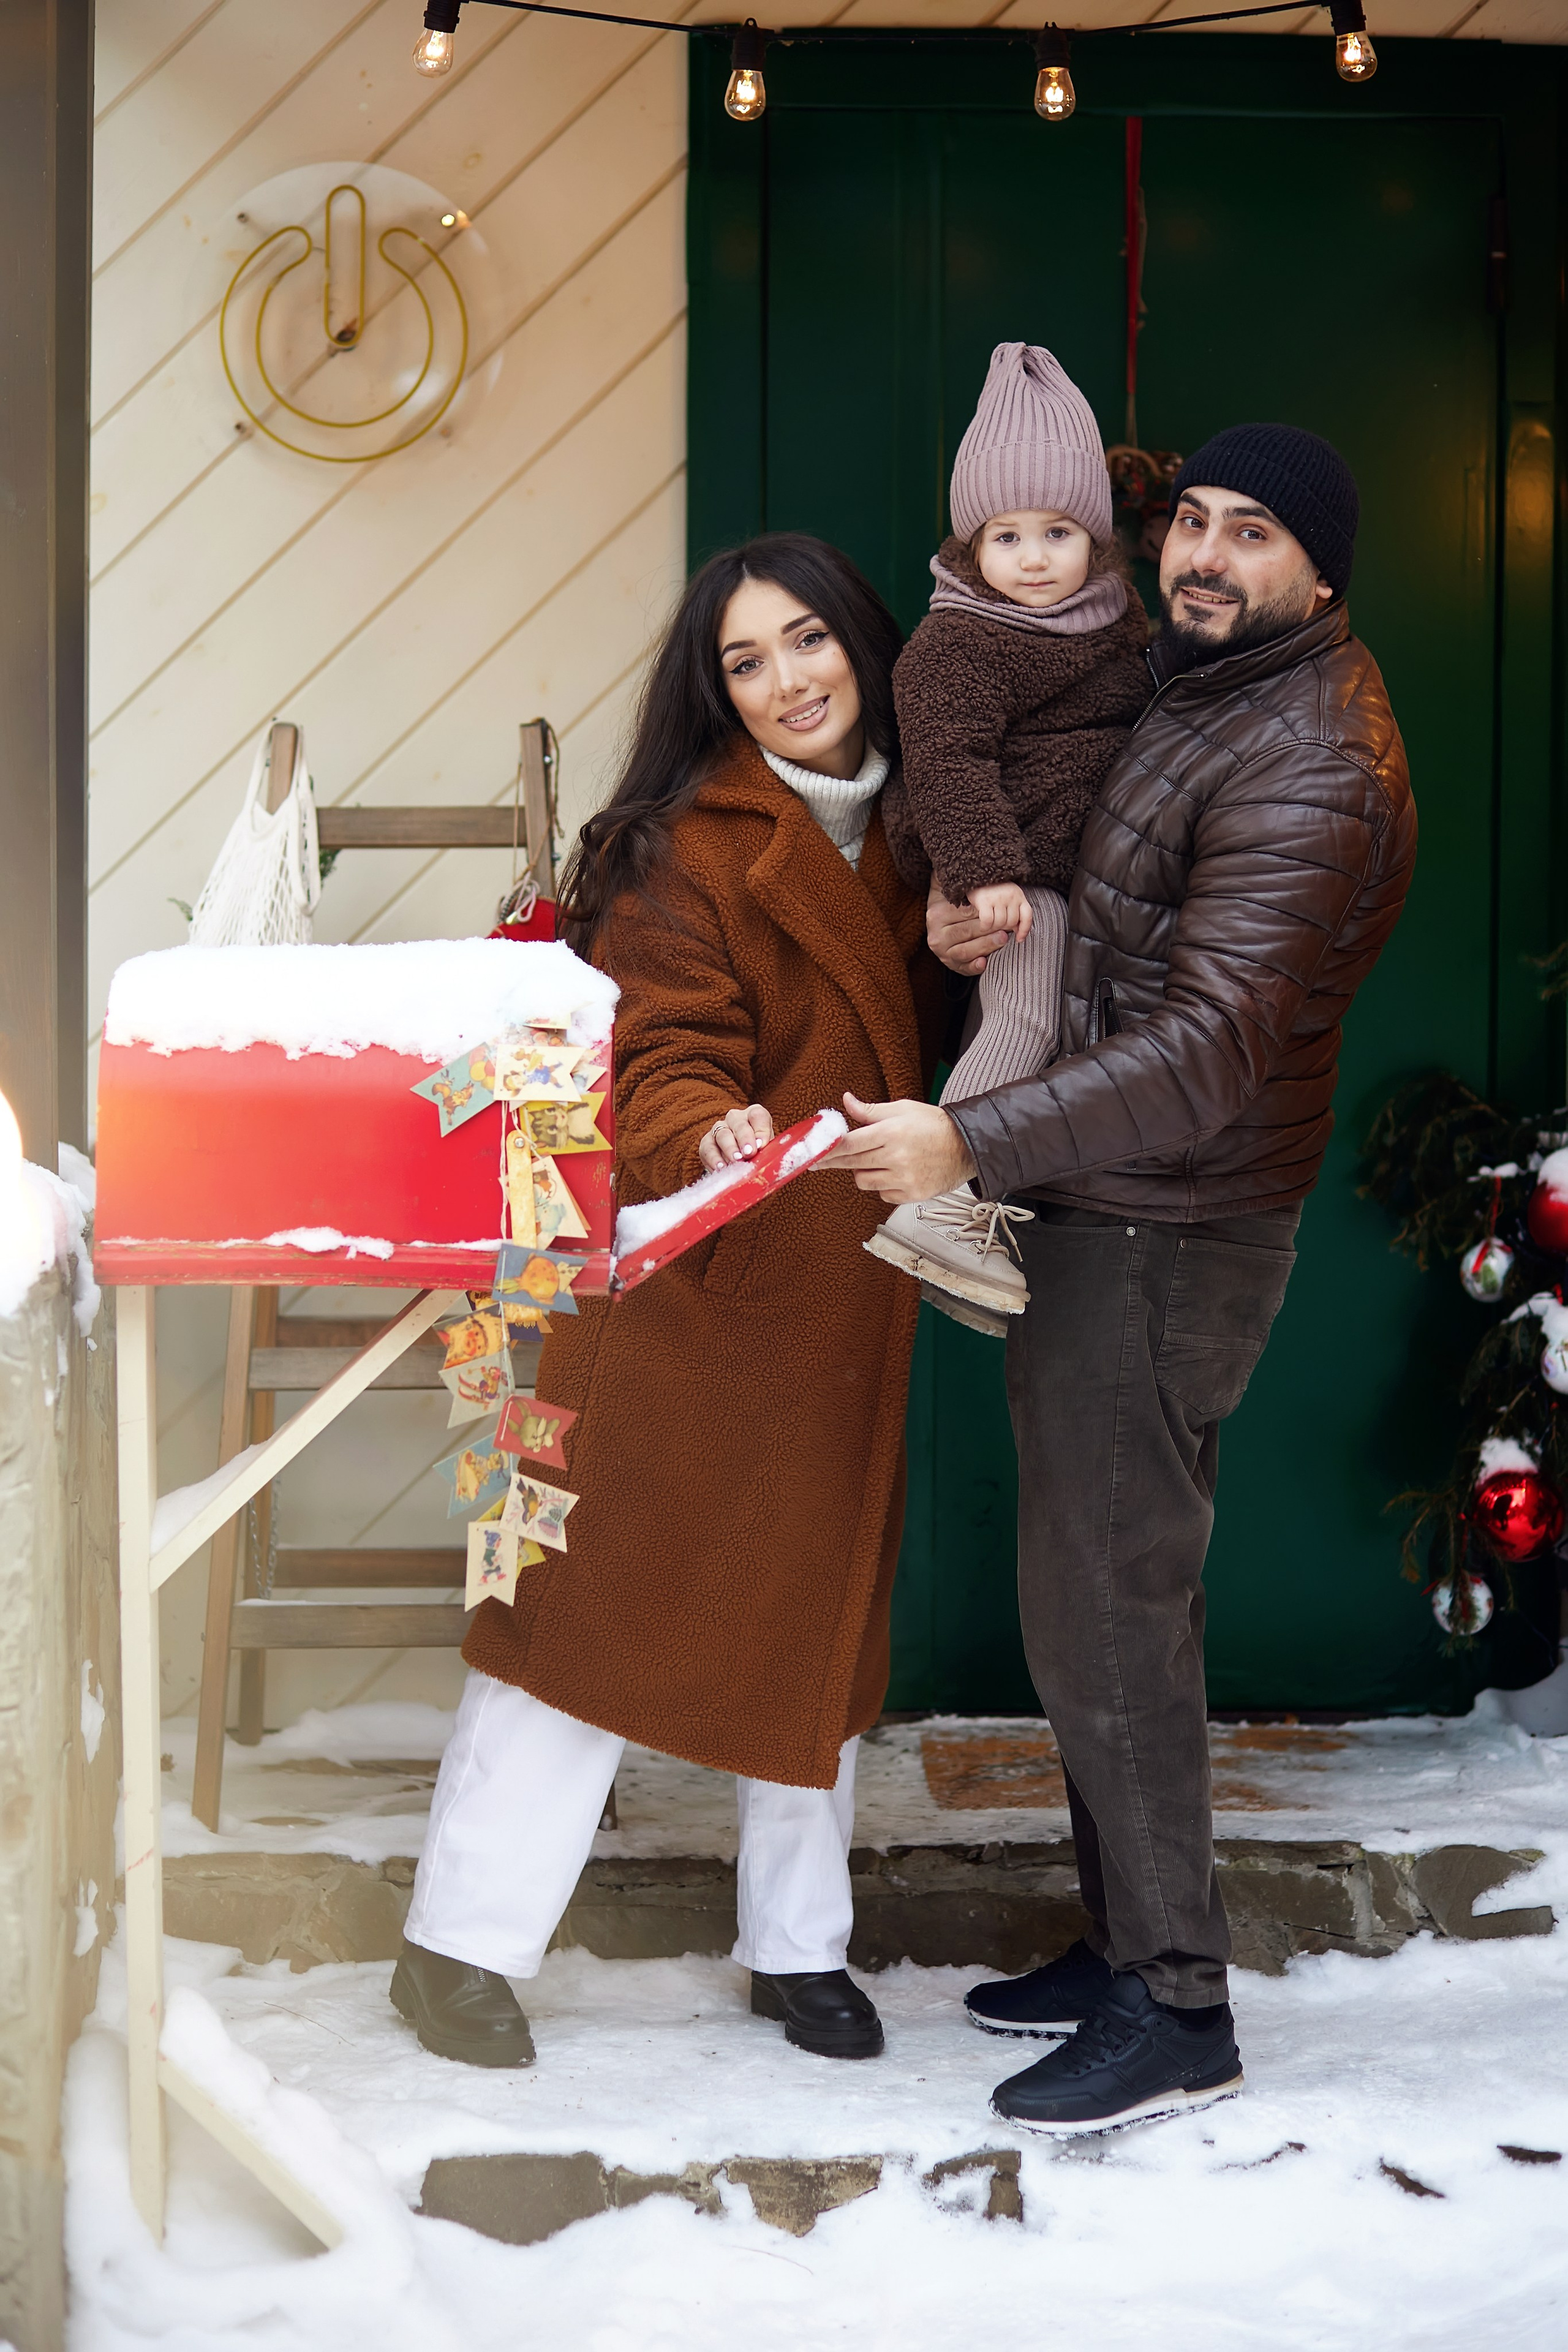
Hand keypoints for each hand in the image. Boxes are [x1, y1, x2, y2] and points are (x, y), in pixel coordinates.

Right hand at [698, 1103, 774, 1170]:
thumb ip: (768, 1152)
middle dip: (744, 1139)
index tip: (762, 1145)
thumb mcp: (767, 1150)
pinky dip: (714, 1159)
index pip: (758, 1115)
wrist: (740, 1162)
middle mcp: (736, 1118)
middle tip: (749, 1153)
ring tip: (736, 1162)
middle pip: (739, 1124)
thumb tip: (768, 1161)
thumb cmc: (758, 1153)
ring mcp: (719, 1128)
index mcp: (754, 1115)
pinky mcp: (707, 1142)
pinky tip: (721, 1168)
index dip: (761, 1129)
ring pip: (722, 1135)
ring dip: (730, 1149)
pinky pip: (707, 1148)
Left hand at [820, 1092, 977, 1203]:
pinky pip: (883, 1195)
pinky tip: (894, 1173)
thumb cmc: (934, 1124)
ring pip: (864, 1182)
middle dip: (835, 1162)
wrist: (967, 1146)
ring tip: (875, 1161)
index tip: (813, 1154)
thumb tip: (846, 1101)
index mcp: (892, 1132)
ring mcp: (905, 1178)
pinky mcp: (912, 1194)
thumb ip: (870, 1111)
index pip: (850, 1144)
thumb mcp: (902, 1109)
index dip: (828, 1150)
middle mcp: (897, 1157)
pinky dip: (882, 1186)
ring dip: (863, 1172)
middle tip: (820, 1161)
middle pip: (852, 1164)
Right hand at [927, 884, 1010, 976]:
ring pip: (966, 951)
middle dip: (987, 930)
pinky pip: (964, 968)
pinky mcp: (952, 965)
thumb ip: (956, 879)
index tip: (999, 909)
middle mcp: (935, 936)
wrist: (945, 924)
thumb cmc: (954, 903)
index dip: (983, 912)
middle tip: (1006, 927)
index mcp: (935, 915)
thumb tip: (954, 862)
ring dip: (986, 946)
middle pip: (965, 933)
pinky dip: (974, 966)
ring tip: (1003, 938)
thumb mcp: (951, 888)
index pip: (963, 914)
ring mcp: (943, 953)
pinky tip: (985, 962)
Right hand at [967, 882, 1032, 943]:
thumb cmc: (992, 890)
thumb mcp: (1008, 898)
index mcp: (1018, 895)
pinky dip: (984, 926)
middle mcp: (1010, 895)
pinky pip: (988, 921)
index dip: (1025, 930)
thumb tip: (1018, 932)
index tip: (1019, 939)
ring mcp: (998, 897)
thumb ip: (1015, 912)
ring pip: (999, 923)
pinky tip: (983, 925)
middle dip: (1004, 927)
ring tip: (989, 921)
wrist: (975, 875)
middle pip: (1011, 922)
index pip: (1027, 916)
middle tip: (996, 922)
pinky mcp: (984, 900)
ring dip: (993, 927)